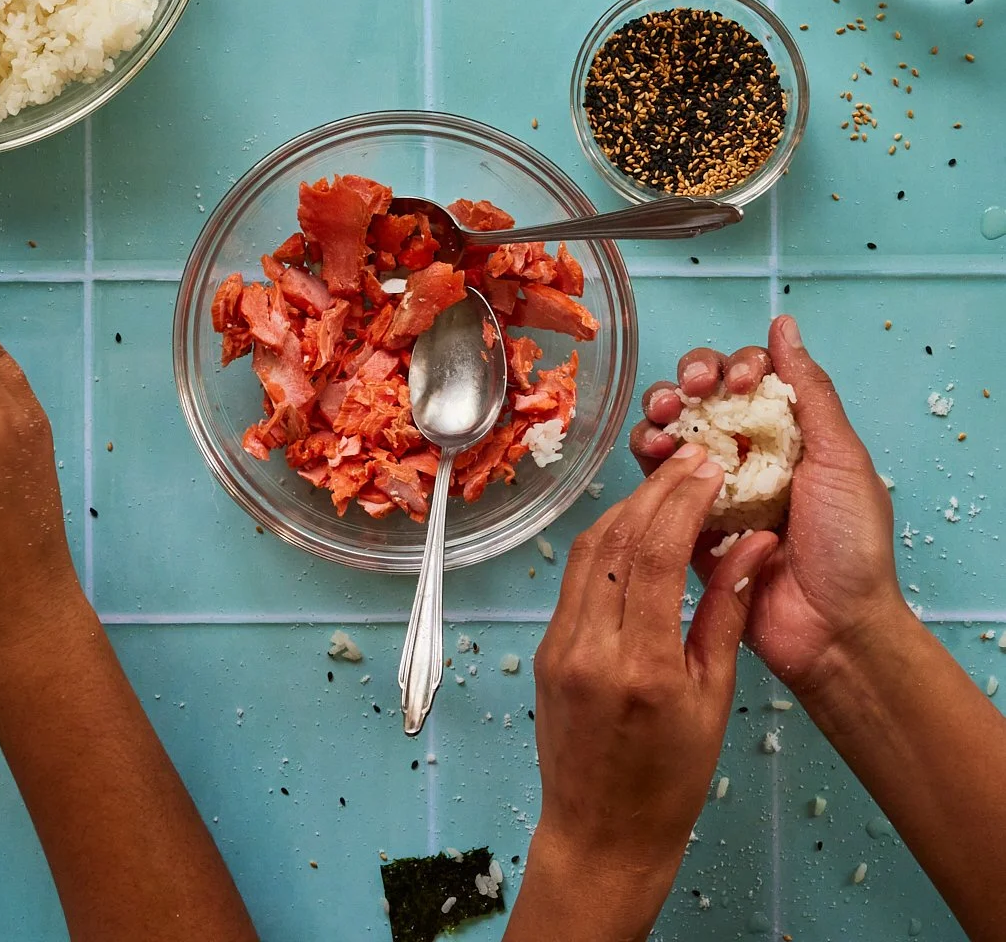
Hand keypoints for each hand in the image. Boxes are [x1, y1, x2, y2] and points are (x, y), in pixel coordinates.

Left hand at [520, 448, 775, 933]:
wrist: (601, 835)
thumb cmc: (669, 782)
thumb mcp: (713, 700)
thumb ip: (726, 616)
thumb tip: (753, 545)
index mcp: (642, 666)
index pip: (658, 555)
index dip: (683, 501)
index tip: (709, 468)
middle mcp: (590, 647)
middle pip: (618, 541)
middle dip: (656, 492)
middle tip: (691, 461)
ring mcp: (559, 644)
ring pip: (588, 551)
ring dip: (627, 509)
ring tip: (668, 484)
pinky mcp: (544, 647)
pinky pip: (574, 578)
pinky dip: (605, 543)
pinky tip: (635, 529)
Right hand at [629, 314, 904, 693]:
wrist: (831, 628)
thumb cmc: (850, 545)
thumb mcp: (840, 458)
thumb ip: (810, 391)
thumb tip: (783, 324)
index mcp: (789, 430)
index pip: (750, 374)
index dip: (735, 366)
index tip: (737, 384)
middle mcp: (748, 448)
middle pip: (703, 392)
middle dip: (689, 380)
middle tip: (691, 391)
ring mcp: (714, 482)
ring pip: (673, 427)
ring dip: (663, 412)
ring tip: (665, 419)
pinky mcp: (686, 518)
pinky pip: (656, 477)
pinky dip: (649, 456)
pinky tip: (653, 452)